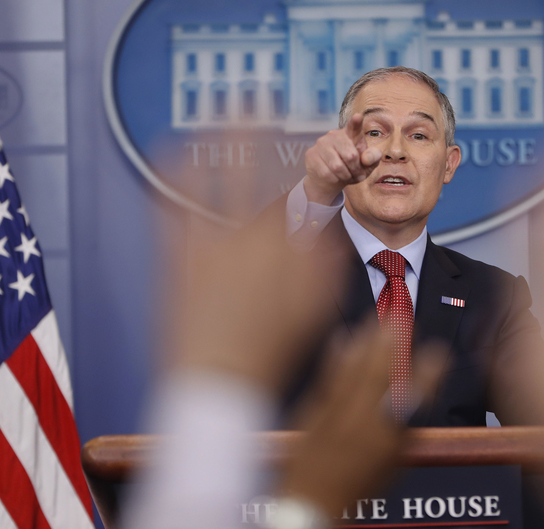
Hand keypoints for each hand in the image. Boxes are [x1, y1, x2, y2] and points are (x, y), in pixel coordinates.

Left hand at [162, 130, 346, 391]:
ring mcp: (205, 243)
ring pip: (210, 179)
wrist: (220, 378)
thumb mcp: (315, 306)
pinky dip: (174, 175)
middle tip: (255, 94)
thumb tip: (331, 231)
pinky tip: (171, 149)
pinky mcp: (176, 257)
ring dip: (216, 139)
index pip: (290, 186)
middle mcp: (242, 234)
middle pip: (249, 168)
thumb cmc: (273, 347)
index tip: (302, 132)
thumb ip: (324, 263)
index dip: (297, 154)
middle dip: (254, 126)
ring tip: (217, 109)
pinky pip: (174, 205)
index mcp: (280, 246)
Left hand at [279, 324, 445, 517]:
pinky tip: (343, 337)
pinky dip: (338, 355)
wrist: (309, 504)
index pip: (418, 398)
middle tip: (402, 317)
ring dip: (367, 340)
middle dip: (394, 341)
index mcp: (390, 439)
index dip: (431, 372)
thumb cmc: (355, 489)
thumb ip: (403, 432)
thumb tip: (412, 400)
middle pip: (383, 373)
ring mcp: (337, 414)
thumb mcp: (391, 466)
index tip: (438, 352)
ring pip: (356, 370)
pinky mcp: (314, 411)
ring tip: (376, 319)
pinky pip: (329, 376)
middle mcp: (365, 422)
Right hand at [303, 113, 381, 204]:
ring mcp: (321, 143)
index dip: (356, 122)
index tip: (358, 117)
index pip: (354, 127)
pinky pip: (326, 173)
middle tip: (357, 174)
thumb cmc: (352, 167)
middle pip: (350, 156)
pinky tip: (335, 177)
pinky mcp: (311, 154)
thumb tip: (365, 159)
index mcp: (351, 134)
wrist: (331, 178)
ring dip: (345, 176)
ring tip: (347, 176)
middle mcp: (335, 135)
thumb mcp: (367, 164)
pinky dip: (334, 180)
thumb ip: (372, 158)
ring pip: (337, 167)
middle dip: (356, 170)